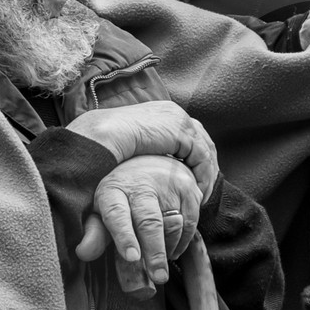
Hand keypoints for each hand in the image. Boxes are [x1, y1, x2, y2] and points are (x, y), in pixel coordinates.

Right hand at [66, 100, 217, 201]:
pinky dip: (203, 176)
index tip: (193, 180)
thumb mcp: (132, 145)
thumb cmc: (108, 144)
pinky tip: (198, 192)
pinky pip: (201, 157)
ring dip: (206, 175)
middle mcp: (175, 113)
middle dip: (206, 167)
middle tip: (203, 190)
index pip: (190, 135)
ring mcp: (180, 120)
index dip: (195, 158)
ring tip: (201, 196)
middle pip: (202, 141)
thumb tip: (152, 166)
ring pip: (205, 151)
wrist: (103, 135)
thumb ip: (148, 150)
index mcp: (163, 113)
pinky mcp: (182, 132)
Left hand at [76, 156, 203, 298]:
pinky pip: (189, 225)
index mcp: (114, 190)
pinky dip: (181, 244)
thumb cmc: (123, 196)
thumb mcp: (103, 209)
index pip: (117, 214)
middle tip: (159, 277)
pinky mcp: (189, 191)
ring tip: (158, 263)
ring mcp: (168, 186)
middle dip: (154, 251)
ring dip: (167, 250)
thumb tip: (83, 253)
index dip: (124, 236)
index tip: (132, 257)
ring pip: (172, 227)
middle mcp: (142, 185)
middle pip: (149, 221)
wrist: (153, 163)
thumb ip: (95, 233)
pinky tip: (171, 250)